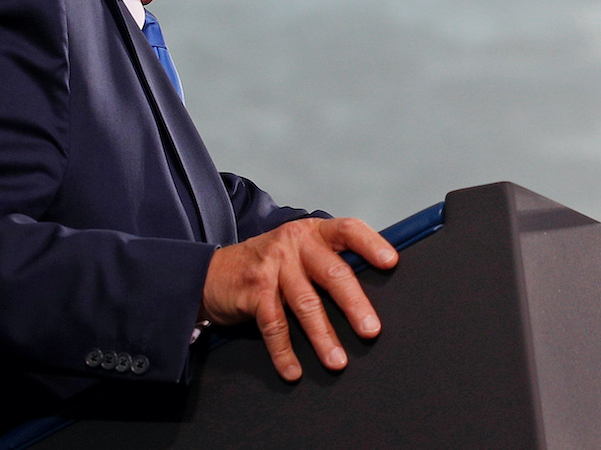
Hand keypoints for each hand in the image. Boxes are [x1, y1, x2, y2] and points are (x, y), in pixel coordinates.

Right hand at [201, 217, 398, 380]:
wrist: (209, 273)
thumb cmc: (268, 264)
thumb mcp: (299, 250)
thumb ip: (327, 260)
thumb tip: (369, 290)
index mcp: (313, 232)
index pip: (349, 230)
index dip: (371, 244)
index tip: (391, 263)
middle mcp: (295, 244)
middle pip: (332, 274)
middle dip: (354, 305)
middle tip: (371, 329)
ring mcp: (273, 266)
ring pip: (306, 305)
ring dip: (323, 337)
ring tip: (338, 361)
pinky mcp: (254, 291)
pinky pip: (274, 326)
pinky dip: (284, 352)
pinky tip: (293, 370)